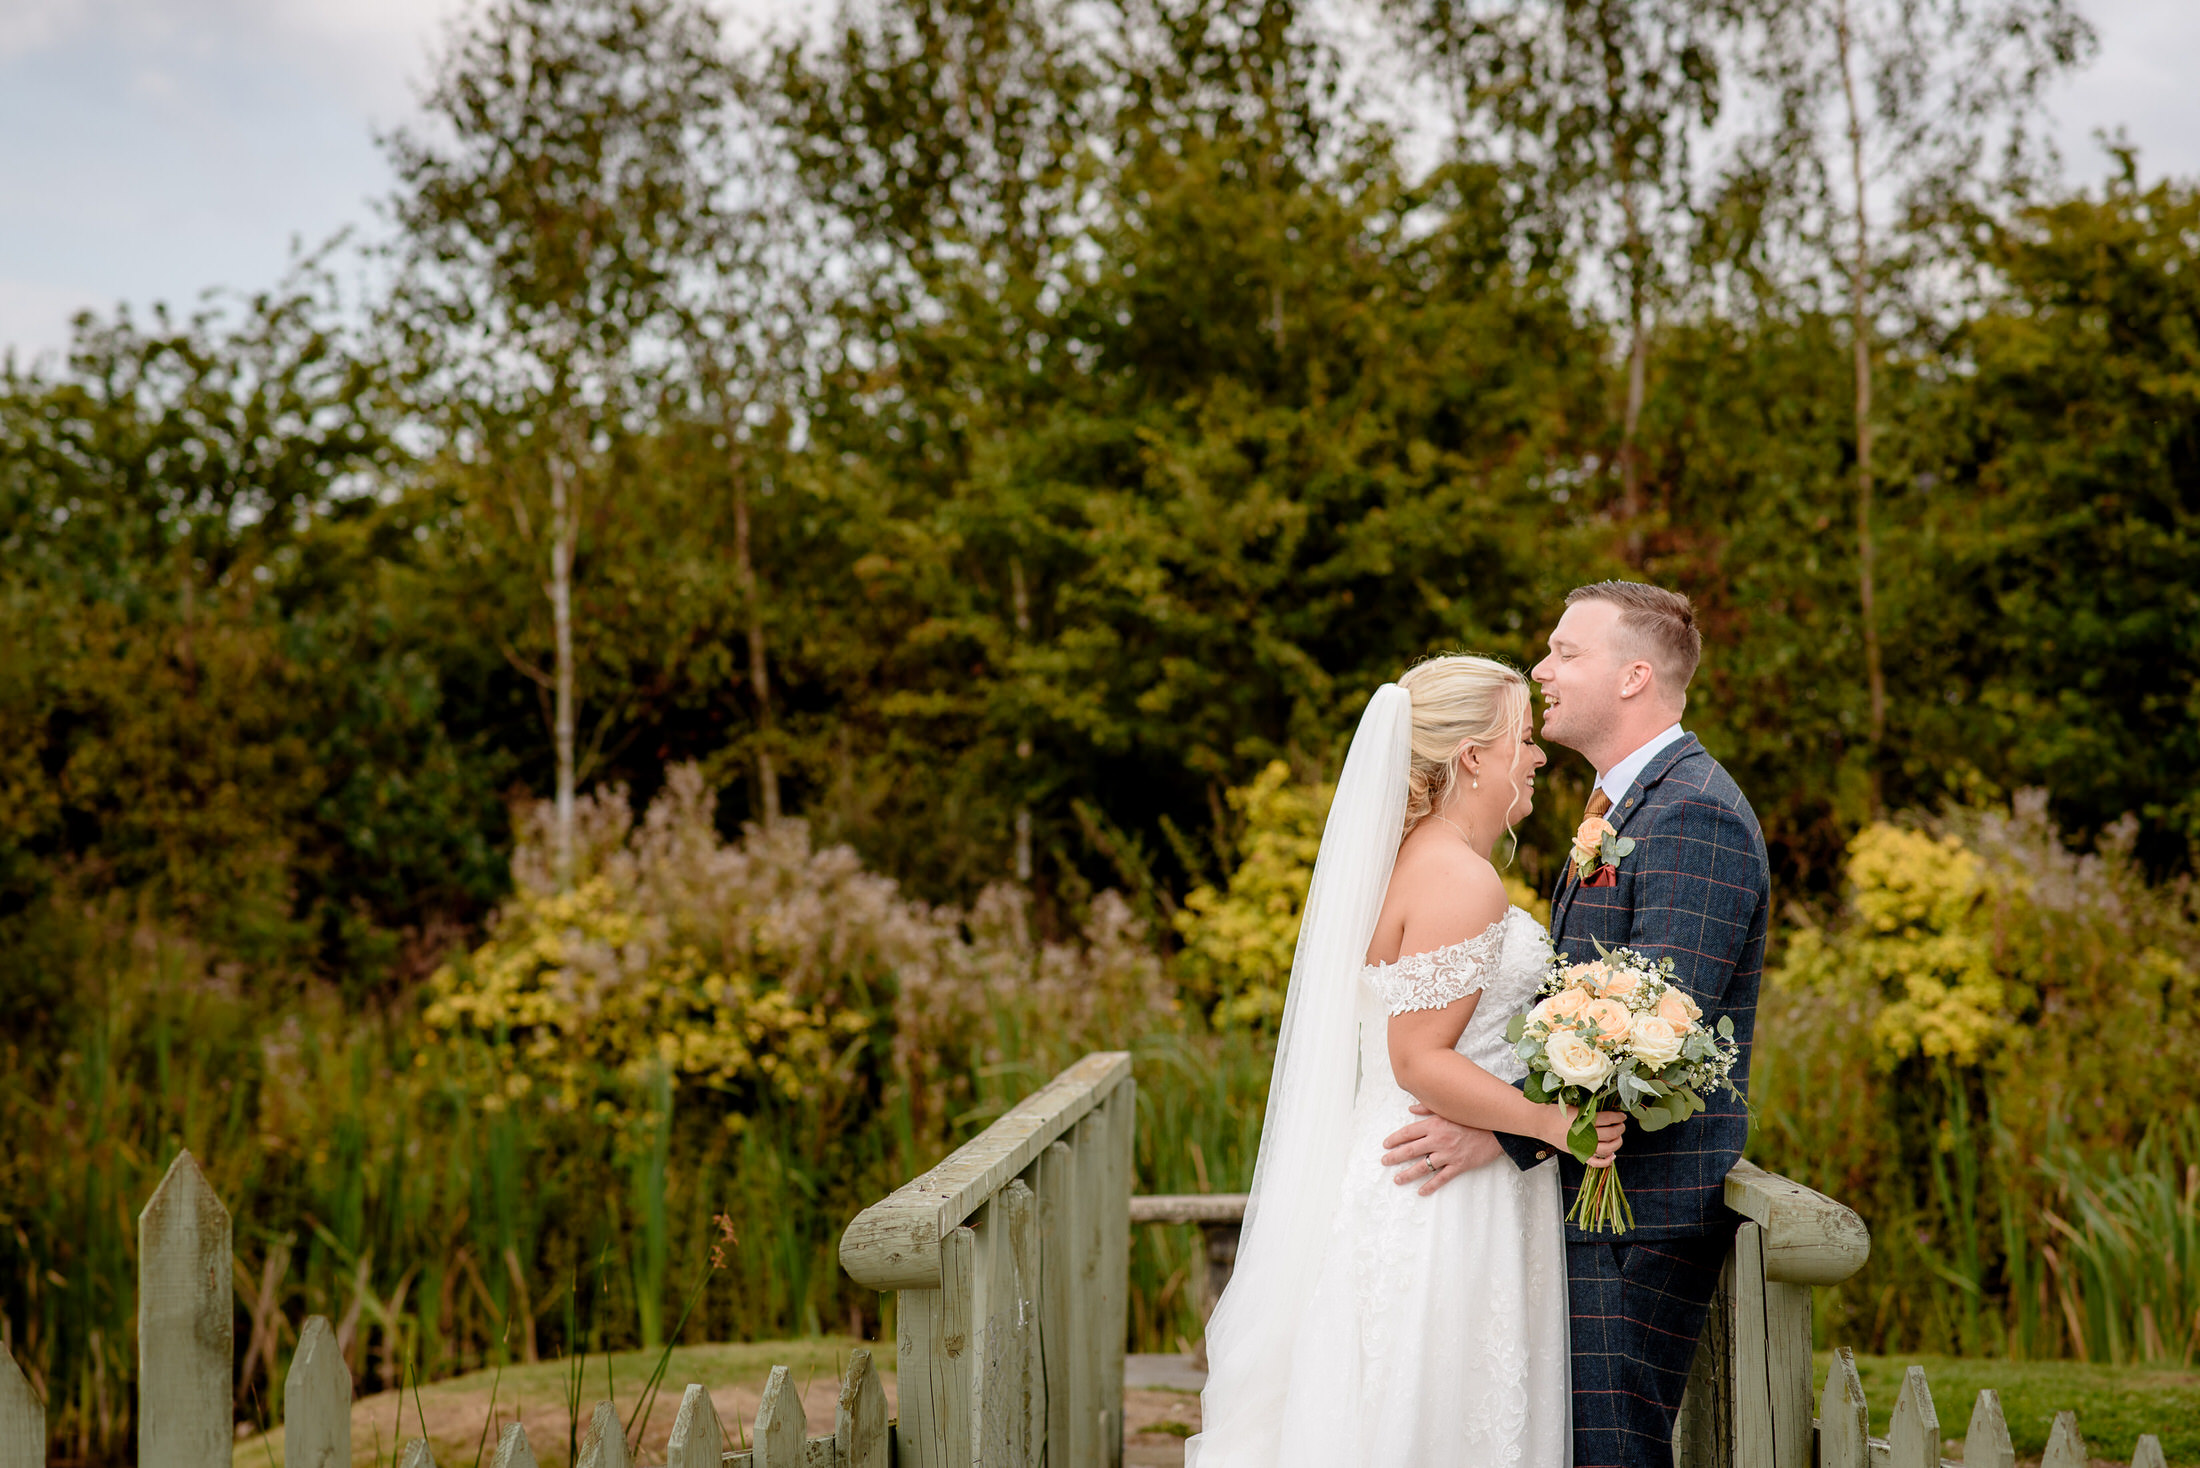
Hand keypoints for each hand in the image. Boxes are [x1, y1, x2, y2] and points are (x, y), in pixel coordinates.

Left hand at [1381, 1106, 1502, 1195]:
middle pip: (1411, 1150)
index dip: (1395, 1139)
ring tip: (1397, 1179)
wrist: (1496, 1130)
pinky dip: (1431, 1186)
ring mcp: (1448, 1154)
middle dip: (1395, 1157)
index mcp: (1434, 1124)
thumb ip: (1428, 1109)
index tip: (1385, 1144)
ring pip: (1423, 1166)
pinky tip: (1421, 1191)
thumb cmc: (1472, 1118)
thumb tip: (1410, 1109)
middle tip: (1384, 1162)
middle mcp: (1438, 1140)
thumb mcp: (1449, 1110)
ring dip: (1408, 1174)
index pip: (1409, 1132)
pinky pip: (1442, 1178)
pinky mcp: (1459, 1165)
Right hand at [1546, 1105, 1625, 1168]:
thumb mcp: (1576, 1106)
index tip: (1622, 1116)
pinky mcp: (1579, 1154)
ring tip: (1619, 1137)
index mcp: (1585, 1120)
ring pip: (1607, 1148)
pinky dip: (1606, 1161)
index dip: (1618, 1117)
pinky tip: (1612, 1156)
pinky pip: (1595, 1162)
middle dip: (1620, 1128)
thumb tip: (1609, 1111)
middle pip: (1611, 1133)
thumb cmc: (1558, 1113)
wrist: (1542, 1123)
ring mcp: (1583, 1146)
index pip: (1608, 1119)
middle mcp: (1586, 1134)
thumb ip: (1591, 1109)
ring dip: (1617, 1143)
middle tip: (1621, 1125)